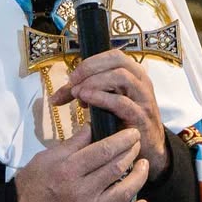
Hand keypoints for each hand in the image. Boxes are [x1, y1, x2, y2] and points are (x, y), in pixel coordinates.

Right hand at [15, 126, 147, 201]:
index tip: (132, 132)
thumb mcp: (46, 156)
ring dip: (138, 177)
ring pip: (124, 193)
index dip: (123, 139)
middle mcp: (82, 191)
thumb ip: (73, 143)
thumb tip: (94, 127)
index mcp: (69, 169)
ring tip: (143, 165)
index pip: (105, 150)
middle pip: (116, 168)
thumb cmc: (31, 183)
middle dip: (131, 153)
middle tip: (136, 144)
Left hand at [51, 49, 167, 177]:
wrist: (147, 146)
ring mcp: (143, 98)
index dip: (91, 62)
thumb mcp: (104, 102)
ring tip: (79, 94)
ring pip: (121, 77)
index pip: (112, 55)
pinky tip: (87, 102)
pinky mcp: (141, 117)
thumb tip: (55, 98)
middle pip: (117, 60)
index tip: (73, 77)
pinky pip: (121, 102)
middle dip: (91, 68)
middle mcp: (141, 81)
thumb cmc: (124, 121)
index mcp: (133, 73)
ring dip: (95, 82)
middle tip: (73, 82)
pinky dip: (101, 98)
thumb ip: (83, 95)